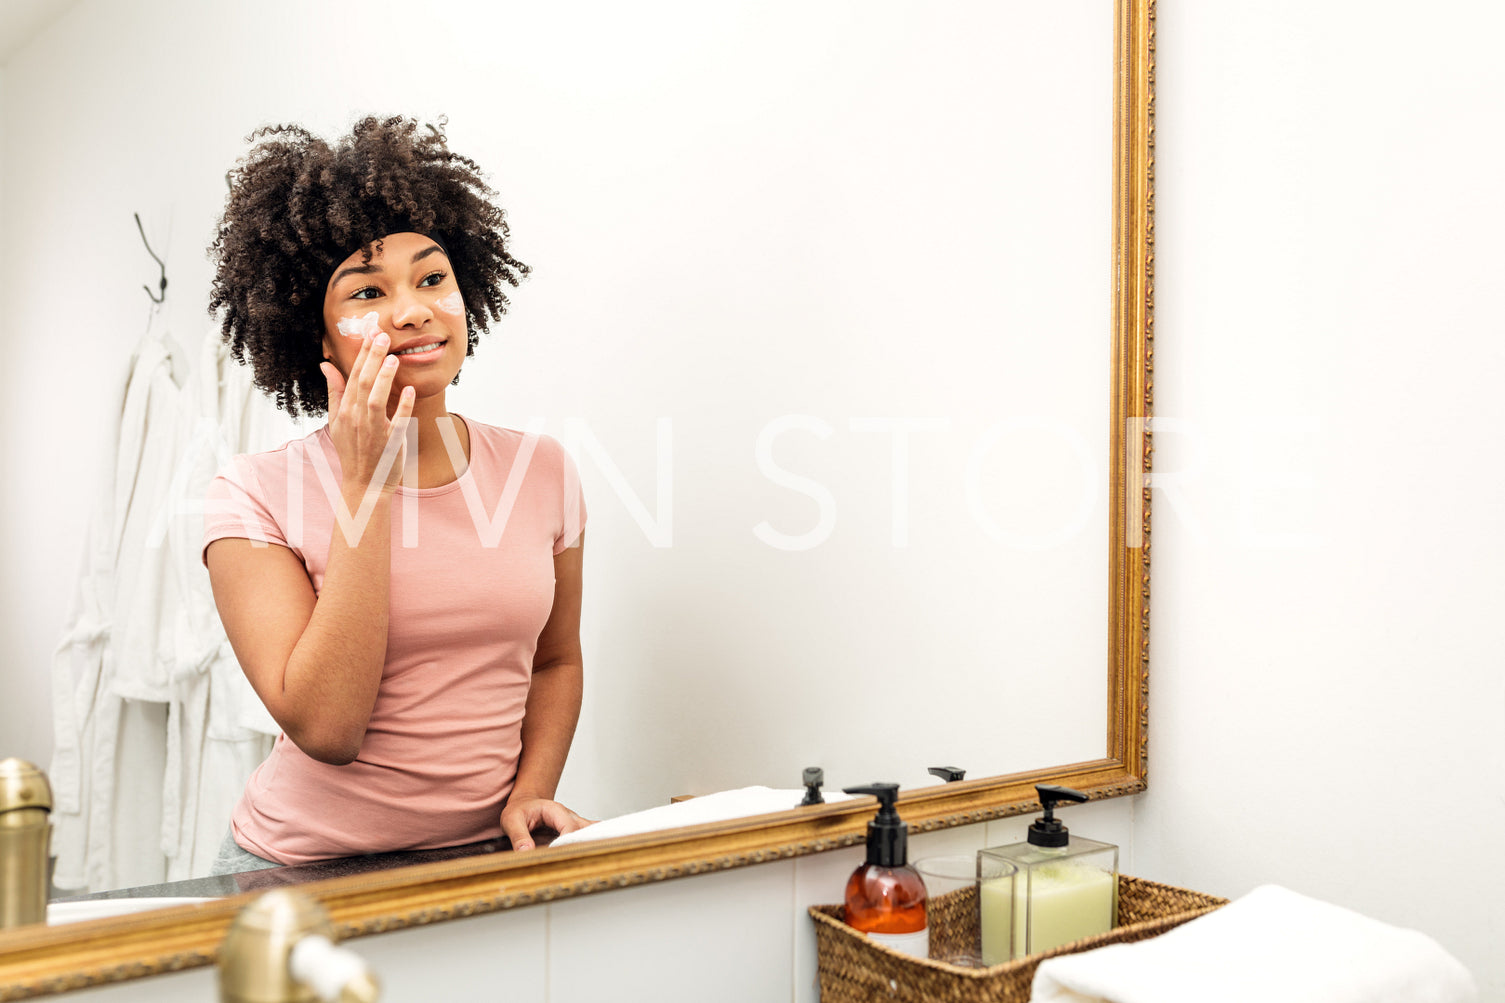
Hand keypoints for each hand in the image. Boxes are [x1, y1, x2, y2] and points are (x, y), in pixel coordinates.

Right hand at [321, 334, 414, 496]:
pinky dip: (403, 407)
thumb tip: (325, 364)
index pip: (353, 374)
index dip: (362, 352)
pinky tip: (409, 390)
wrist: (363, 484)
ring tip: (393, 357)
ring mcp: (372, 431)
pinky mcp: (390, 443)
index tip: (370, 330)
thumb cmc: (353, 449)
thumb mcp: (338, 420)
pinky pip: (397, 423)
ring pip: (375, 400)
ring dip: (383, 378)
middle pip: (362, 382)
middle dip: (372, 358)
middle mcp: (356, 418)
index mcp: (345, 410)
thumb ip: (335, 391)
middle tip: (382, 334)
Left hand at [500, 795, 594, 851]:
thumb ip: (519, 836)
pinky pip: (587, 836)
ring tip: (598, 859)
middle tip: (584, 863)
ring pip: (590, 832)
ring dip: (592, 844)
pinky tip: (599, 854)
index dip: (567, 843)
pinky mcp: (573, 832)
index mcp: (555, 811)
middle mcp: (568, 817)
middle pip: (584, 830)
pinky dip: (593, 843)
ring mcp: (573, 824)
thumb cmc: (519, 810)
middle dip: (584, 845)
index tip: (563, 857)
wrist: (524, 804)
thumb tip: (526, 851)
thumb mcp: (512, 820)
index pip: (568, 828)